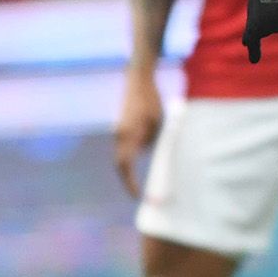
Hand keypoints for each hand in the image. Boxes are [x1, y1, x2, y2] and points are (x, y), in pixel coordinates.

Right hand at [113, 64, 163, 198]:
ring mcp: (118, 132)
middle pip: (120, 165)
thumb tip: (147, 153)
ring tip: (139, 185)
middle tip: (138, 195)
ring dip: (128, 171)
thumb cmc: (151, 100)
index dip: (130, 183)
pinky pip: (123, 148)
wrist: (138, 81)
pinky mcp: (121, 128)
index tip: (137, 196)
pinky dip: (129, 159)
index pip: (126, 165)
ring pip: (121, 157)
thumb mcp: (158, 122)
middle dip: (127, 181)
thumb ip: (151, 140)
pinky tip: (138, 165)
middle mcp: (120, 135)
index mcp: (129, 135)